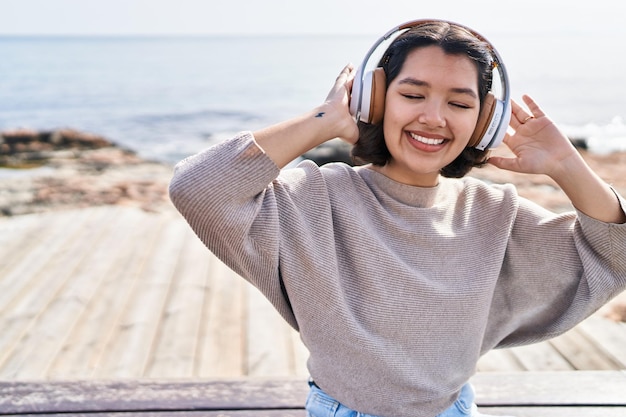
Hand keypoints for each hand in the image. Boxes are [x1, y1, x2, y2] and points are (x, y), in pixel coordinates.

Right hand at [321, 64, 359, 143]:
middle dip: (355, 87)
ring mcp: (341, 93)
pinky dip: (347, 70)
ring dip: (352, 76)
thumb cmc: (341, 129)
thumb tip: (369, 142)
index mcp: (346, 112)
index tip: (362, 99)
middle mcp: (343, 102)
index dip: (359, 101)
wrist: (332, 121)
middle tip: (360, 81)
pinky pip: (345, 75)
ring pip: (349, 82)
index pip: (354, 104)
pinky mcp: (340, 86)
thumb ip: (362, 135)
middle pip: (351, 91)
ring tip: (355, 70)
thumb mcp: (355, 133)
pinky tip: (351, 65)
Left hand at [489, 95, 625, 222]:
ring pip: (520, 113)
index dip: (493, 126)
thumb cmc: (539, 166)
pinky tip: (523, 96)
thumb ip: (503, 163)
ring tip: (504, 98)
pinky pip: (535, 109)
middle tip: (492, 103)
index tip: (483, 119)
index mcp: (515, 142)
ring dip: (513, 106)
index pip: (500, 132)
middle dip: (501, 112)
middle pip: (508, 120)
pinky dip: (530, 102)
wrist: (560, 161)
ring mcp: (532, 125)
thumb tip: (487, 160)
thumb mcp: (518, 165)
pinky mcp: (543, 120)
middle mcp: (522, 133)